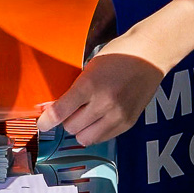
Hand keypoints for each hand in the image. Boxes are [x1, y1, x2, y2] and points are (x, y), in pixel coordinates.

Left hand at [35, 50, 165, 145]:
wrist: (151, 55)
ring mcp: (118, 116)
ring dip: (81, 129)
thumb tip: (56, 106)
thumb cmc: (120, 54)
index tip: (42, 123)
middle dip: (66, 120)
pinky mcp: (128, 123)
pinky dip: (96, 131)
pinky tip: (100, 117)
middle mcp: (104, 104)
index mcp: (90, 85)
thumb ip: (75, 88)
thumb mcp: (91, 66)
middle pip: (71, 128)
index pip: (61, 112)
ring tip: (85, 115)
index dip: (46, 121)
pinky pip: (103, 138)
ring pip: (86, 138)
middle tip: (70, 109)